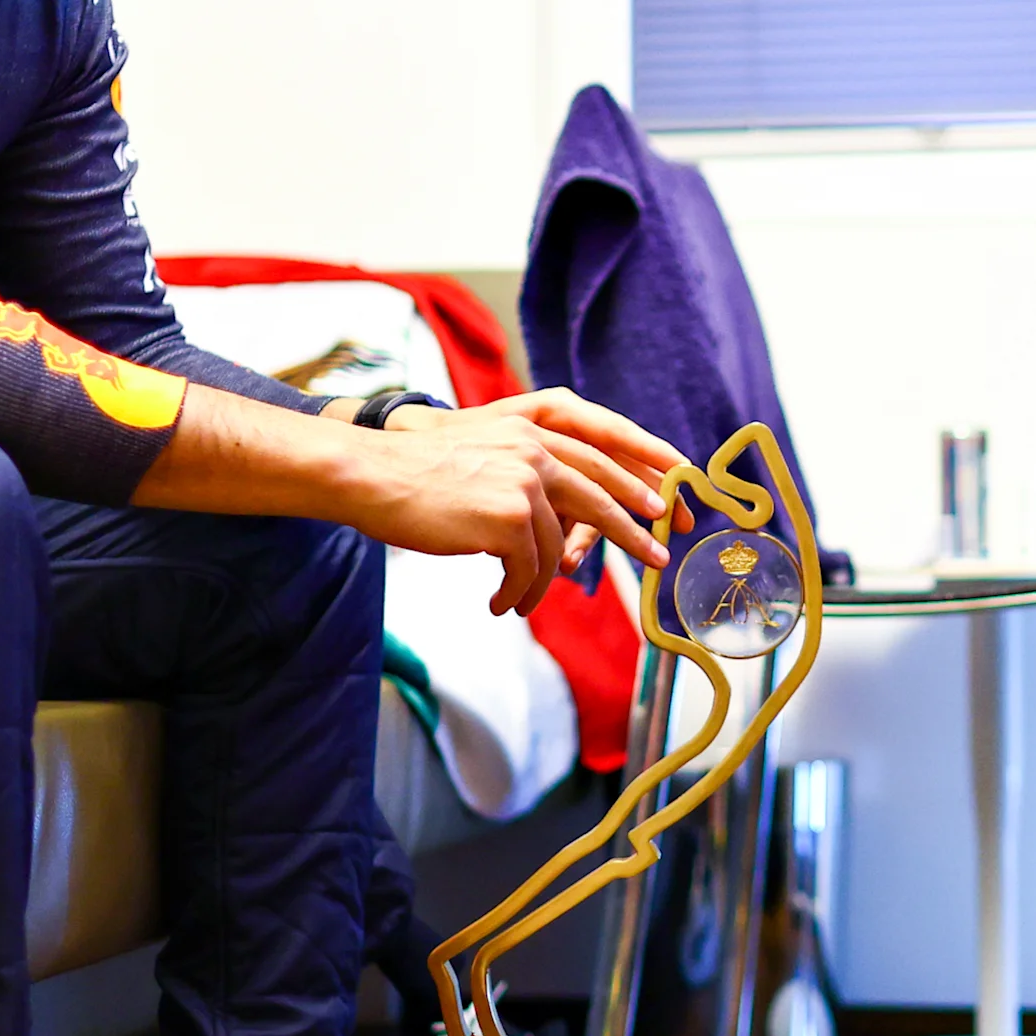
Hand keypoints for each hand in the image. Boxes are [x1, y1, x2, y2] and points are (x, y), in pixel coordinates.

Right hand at [133, 385, 684, 615]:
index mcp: (529, 430)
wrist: (370, 475)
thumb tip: (554, 527)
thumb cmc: (412, 477)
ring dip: (541, 584)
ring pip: (557, 548)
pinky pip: (530, 571)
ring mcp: (525, 483)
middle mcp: (534, 450)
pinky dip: (517, 594)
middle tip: (659, 557)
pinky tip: (498, 604)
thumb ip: (521, 478)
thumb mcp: (478, 461)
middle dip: (634, 531)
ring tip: (520, 602)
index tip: (665, 505)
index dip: (636, 481)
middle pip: (601, 496)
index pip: (599, 455)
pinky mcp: (510, 519)